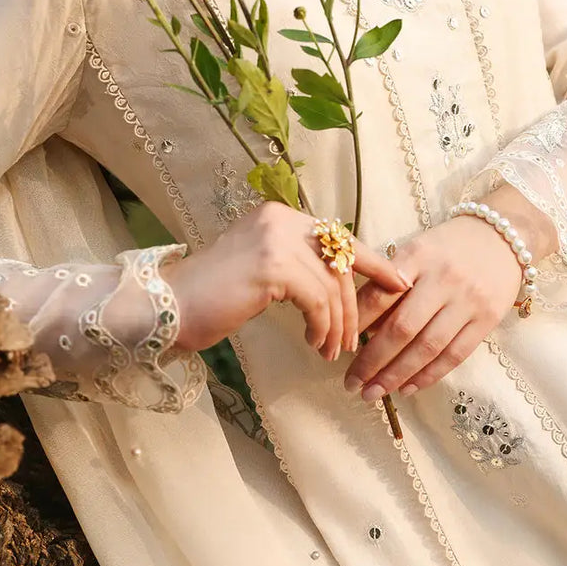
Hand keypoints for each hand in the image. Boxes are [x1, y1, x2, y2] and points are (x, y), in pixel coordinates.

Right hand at [167, 202, 408, 361]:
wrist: (168, 306)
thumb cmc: (213, 296)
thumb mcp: (263, 269)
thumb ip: (298, 265)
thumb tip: (342, 284)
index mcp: (280, 215)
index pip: (339, 236)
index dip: (373, 262)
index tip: (398, 285)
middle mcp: (281, 218)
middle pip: (340, 262)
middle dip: (354, 306)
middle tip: (355, 339)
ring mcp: (276, 238)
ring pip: (331, 285)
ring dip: (338, 325)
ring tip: (331, 350)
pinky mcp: (272, 265)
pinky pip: (318, 300)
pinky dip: (322, 327)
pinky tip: (315, 343)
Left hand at [344, 213, 523, 400]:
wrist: (502, 235)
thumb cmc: (448, 247)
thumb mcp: (415, 251)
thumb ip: (390, 283)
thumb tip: (361, 329)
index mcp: (417, 256)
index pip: (381, 294)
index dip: (357, 324)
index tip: (338, 345)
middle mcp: (442, 278)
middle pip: (402, 328)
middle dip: (372, 360)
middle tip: (351, 383)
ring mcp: (467, 301)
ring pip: (427, 347)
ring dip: (396, 376)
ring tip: (373, 393)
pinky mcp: (487, 320)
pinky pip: (454, 355)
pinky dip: (428, 375)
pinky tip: (406, 388)